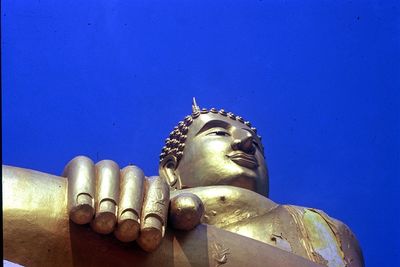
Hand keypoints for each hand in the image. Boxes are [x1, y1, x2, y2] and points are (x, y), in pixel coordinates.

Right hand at [63, 156, 203, 251]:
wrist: (93, 242)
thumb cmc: (134, 238)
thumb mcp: (157, 231)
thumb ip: (181, 216)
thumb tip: (190, 207)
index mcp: (150, 187)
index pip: (158, 188)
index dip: (155, 211)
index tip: (149, 238)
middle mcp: (128, 175)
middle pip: (133, 176)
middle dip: (130, 206)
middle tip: (125, 233)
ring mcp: (103, 171)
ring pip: (108, 169)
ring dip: (107, 198)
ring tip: (104, 225)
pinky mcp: (77, 170)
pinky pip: (80, 166)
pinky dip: (81, 188)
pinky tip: (81, 215)